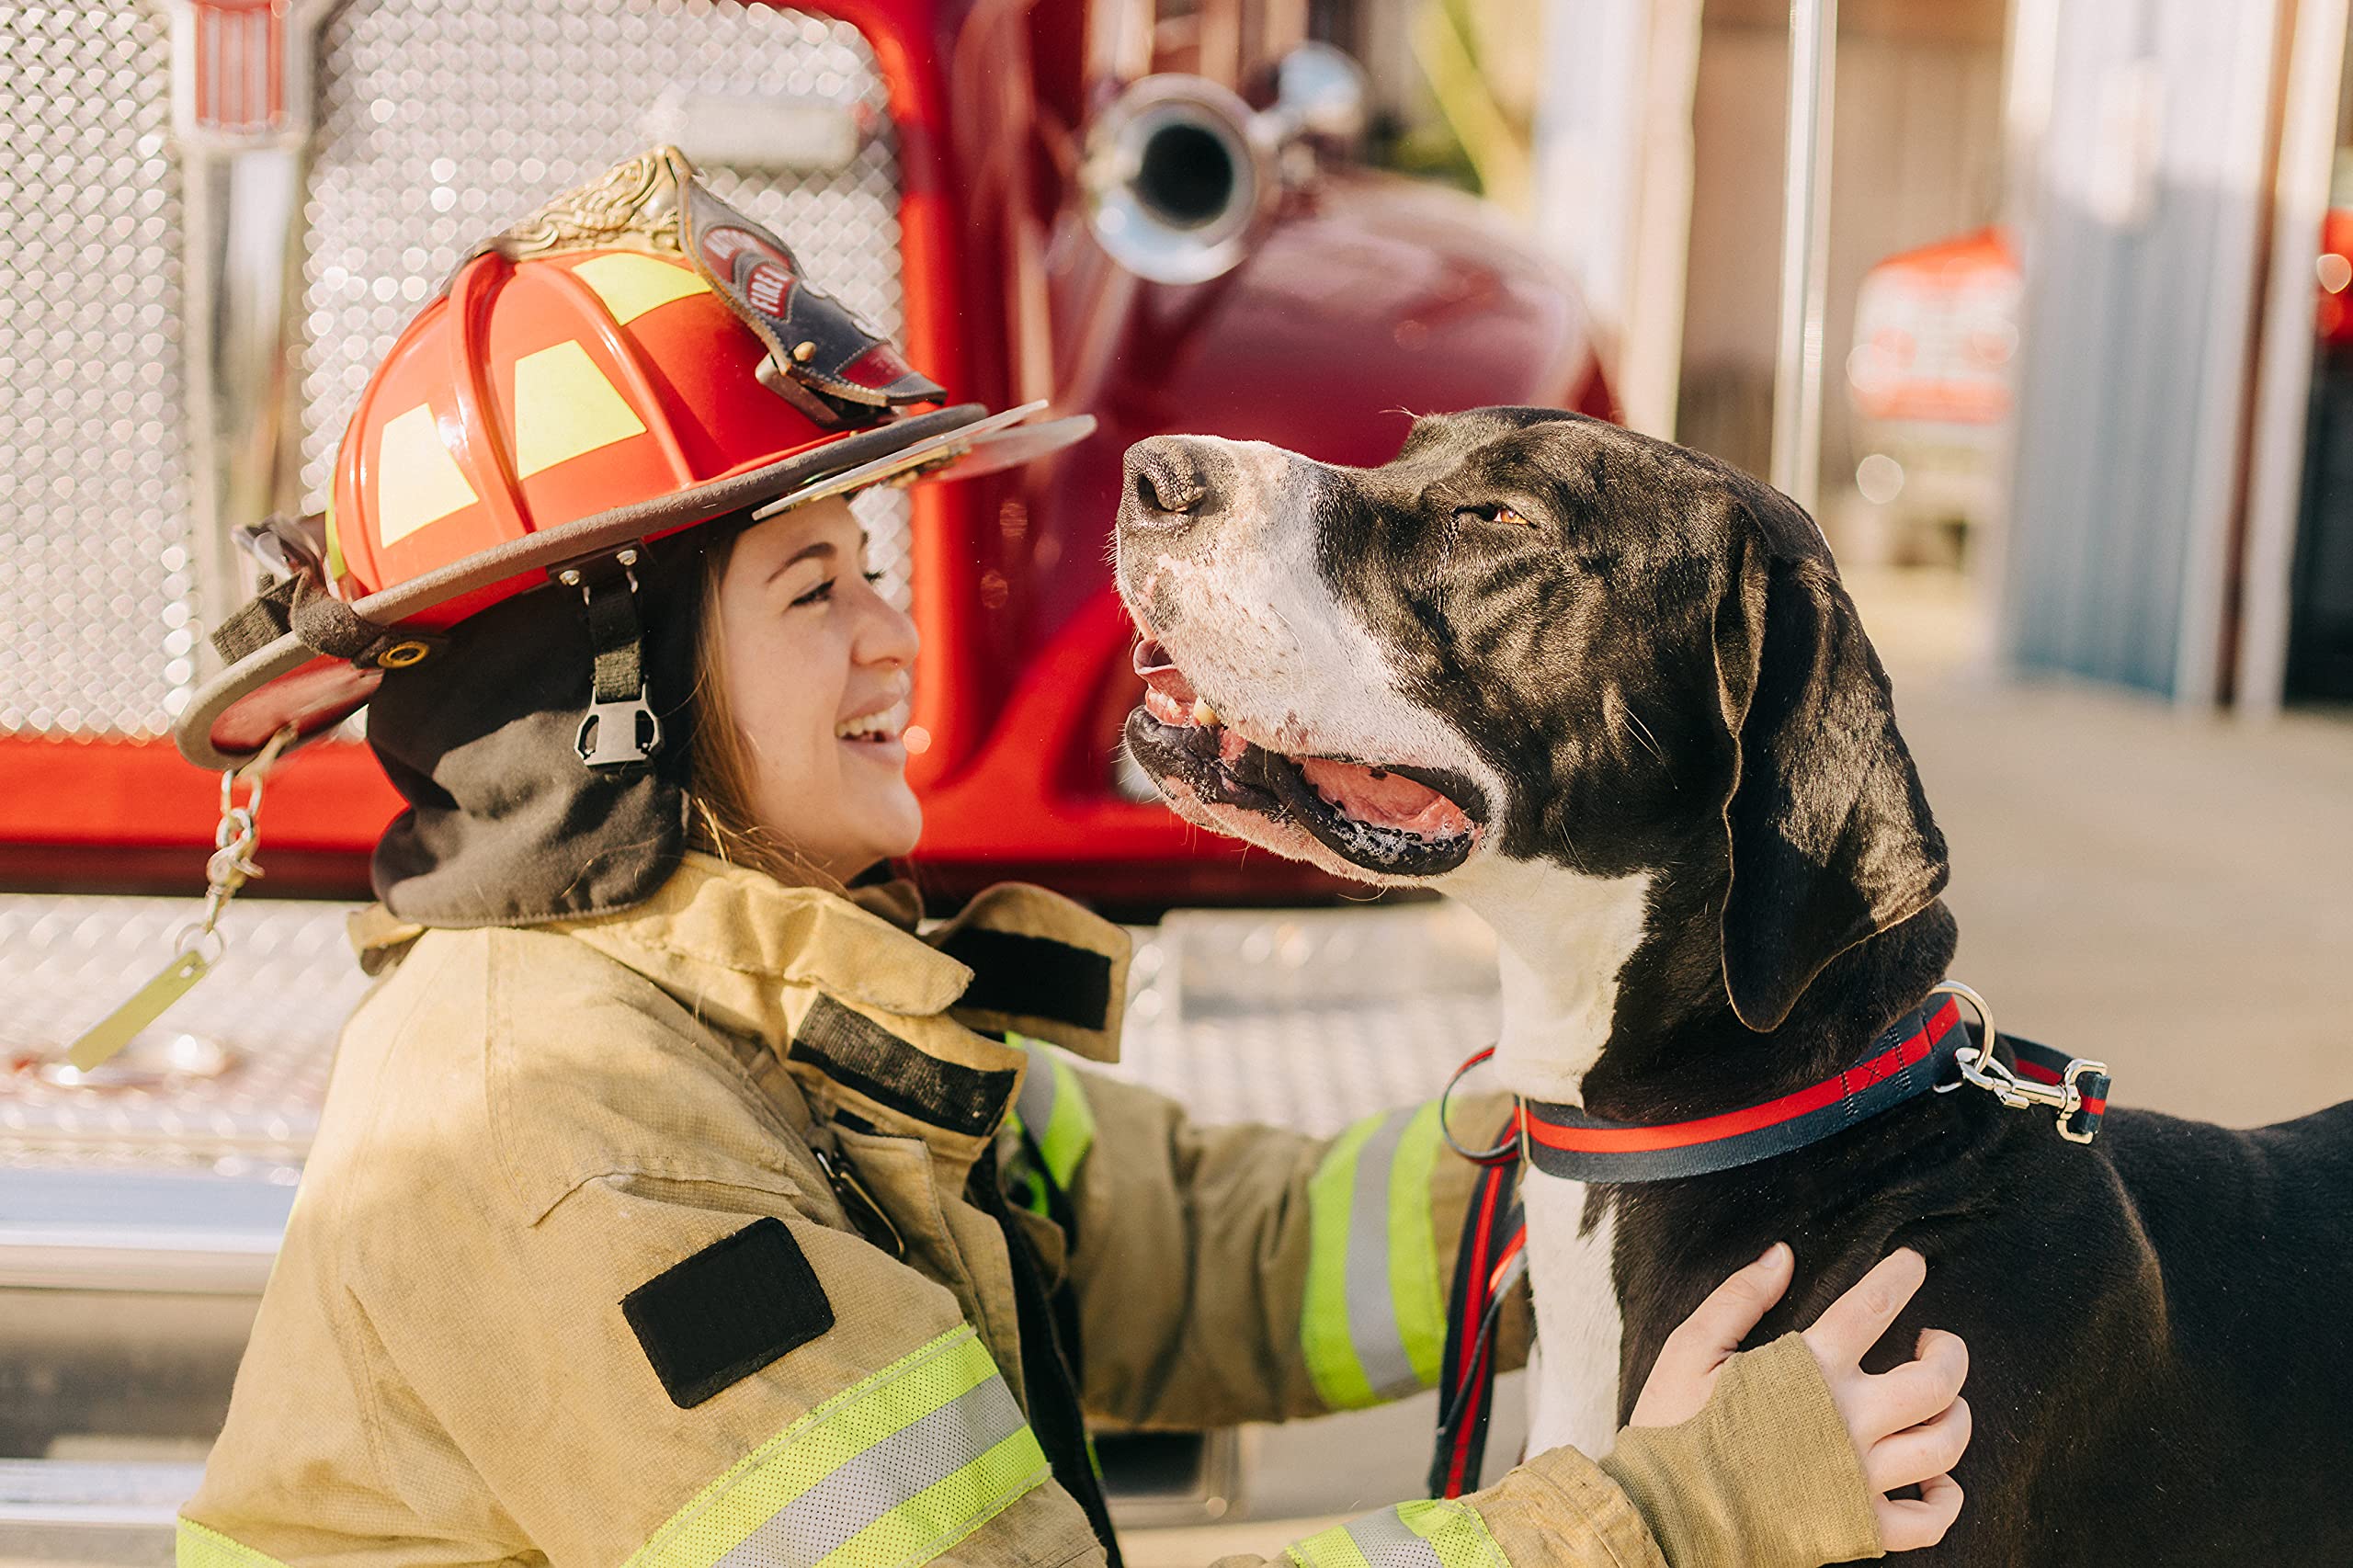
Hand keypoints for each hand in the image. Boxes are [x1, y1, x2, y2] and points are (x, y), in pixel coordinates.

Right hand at [1628, 1243, 1969, 1551]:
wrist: (1665, 1512)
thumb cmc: (1674, 1427)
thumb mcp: (1691, 1349)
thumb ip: (1739, 1297)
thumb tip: (1782, 1256)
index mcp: (1806, 1371)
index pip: (1872, 1308)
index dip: (1900, 1277)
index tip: (1911, 1264)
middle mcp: (1845, 1421)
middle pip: (1935, 1381)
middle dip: (1949, 1351)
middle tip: (1935, 1341)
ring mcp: (1858, 1477)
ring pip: (1944, 1445)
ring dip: (1958, 1416)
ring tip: (1943, 1403)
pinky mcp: (1858, 1525)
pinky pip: (1929, 1520)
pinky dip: (1946, 1499)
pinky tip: (1934, 1480)